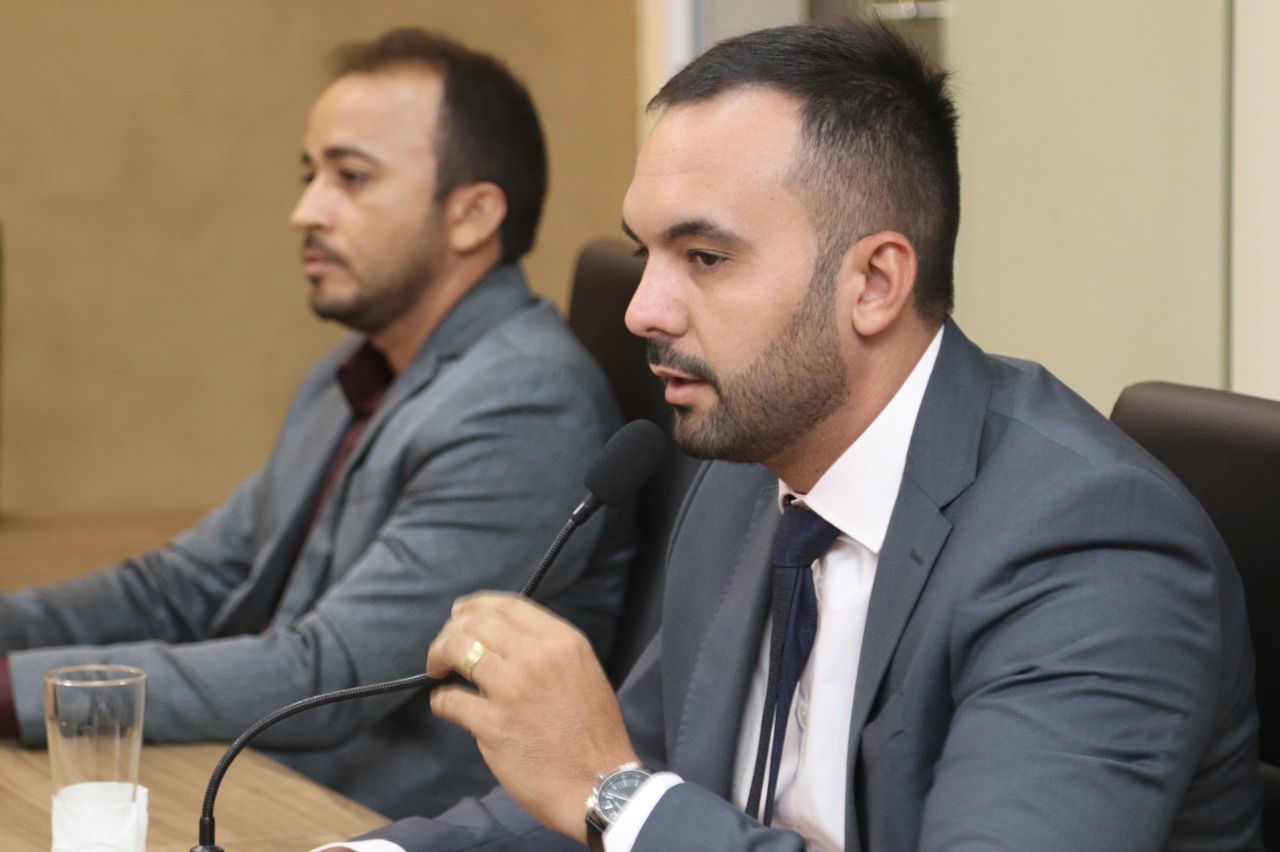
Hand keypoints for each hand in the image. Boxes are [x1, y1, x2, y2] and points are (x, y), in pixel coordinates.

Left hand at [427, 593, 638, 842]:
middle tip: (444, 648)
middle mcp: (537, 657)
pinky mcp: (493, 724)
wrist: (599, 784)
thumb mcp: (583, 671)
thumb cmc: (594, 733)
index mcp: (563, 641)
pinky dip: (440, 701)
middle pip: (476, 623)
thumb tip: (503, 636)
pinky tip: (445, 706)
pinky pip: (449, 700)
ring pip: (457, 650)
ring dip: (438, 657)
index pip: (508, 605)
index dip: (476, 605)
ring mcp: (513, 690)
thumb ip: (548, 650)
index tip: (460, 613)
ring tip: (437, 670)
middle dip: (451, 631)